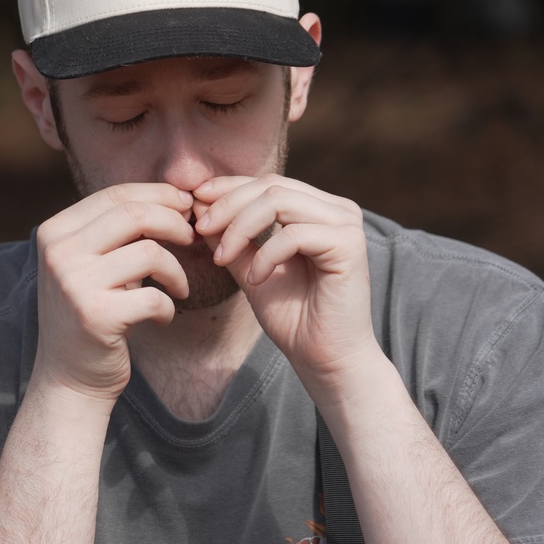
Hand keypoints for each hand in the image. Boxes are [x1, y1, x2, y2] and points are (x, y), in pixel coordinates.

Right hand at [33, 183, 194, 399]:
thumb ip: (117, 231)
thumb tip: (177, 196)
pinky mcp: (96, 316)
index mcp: (55, 232)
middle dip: (175, 222)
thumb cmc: (91, 313)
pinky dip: (168, 308)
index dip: (159, 196)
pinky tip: (162, 318)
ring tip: (179, 288)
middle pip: (134, 214)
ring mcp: (74, 283)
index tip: (186, 208)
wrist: (68, 378)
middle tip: (193, 238)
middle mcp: (59, 252)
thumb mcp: (92, 263)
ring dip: (177, 271)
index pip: (115, 195)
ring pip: (150, 253)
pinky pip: (155, 297)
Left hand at [193, 175, 383, 404]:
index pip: (268, 183)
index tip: (194, 202)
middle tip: (199, 229)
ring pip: (278, 202)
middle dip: (227, 206)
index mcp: (318, 209)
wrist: (324, 359)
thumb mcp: (250, 269)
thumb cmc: (292, 318)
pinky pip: (293, 235)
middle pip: (271, 186)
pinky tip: (254, 280)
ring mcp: (346, 225)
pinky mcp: (350, 246)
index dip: (228, 188)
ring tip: (222, 258)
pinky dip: (265, 256)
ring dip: (240, 228)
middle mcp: (337, 210)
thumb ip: (231, 238)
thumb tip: (199, 207)